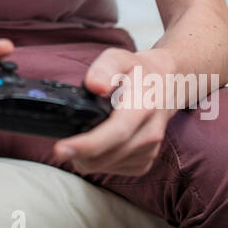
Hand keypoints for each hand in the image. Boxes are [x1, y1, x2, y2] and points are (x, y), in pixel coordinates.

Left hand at [51, 47, 180, 177]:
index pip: (116, 132)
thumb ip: (105, 68)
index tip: (61, 149)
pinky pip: (116, 170)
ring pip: (109, 166)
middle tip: (60, 146)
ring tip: (77, 143)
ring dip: (88, 159)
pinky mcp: (146, 160)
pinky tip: (95, 148)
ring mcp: (150, 149)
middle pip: (108, 155)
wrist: (167, 85)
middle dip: (78, 154)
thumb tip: (95, 86)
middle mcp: (150, 132)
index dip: (87, 144)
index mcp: (143, 107)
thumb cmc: (138, 71)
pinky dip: (100, 163)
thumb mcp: (120, 58)